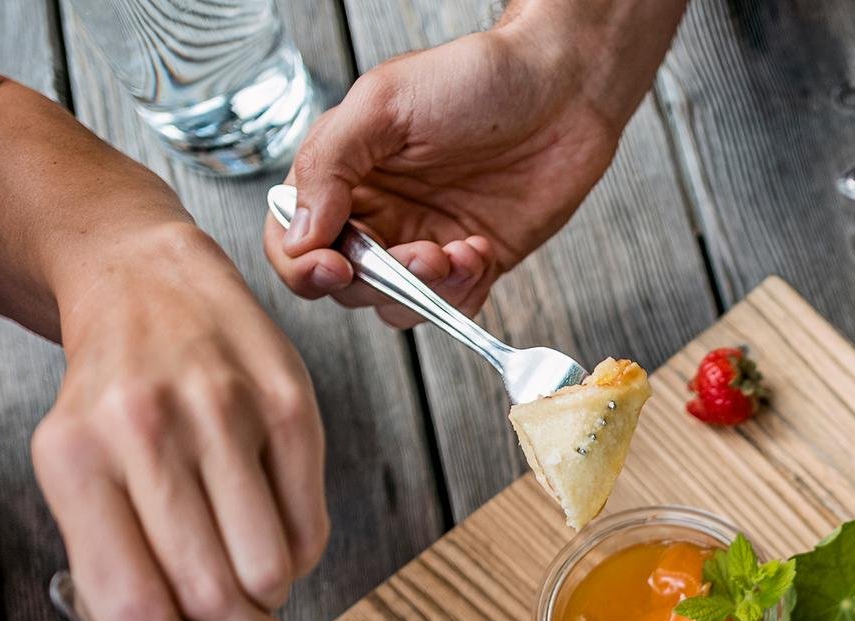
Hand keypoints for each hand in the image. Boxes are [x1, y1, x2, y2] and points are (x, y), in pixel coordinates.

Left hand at [32, 226, 327, 620]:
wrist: (144, 281)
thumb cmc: (111, 402)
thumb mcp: (82, 482)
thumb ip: (112, 579)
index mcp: (74, 460)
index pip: (131, 598)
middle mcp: (146, 430)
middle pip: (210, 592)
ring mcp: (222, 410)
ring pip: (268, 567)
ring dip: (271, 602)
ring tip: (256, 582)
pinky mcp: (288, 399)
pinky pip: (310, 525)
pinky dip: (299, 554)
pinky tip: (273, 531)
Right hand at [266, 25, 631, 321]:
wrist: (563, 90)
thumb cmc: (474, 79)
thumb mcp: (383, 104)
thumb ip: (328, 165)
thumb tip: (299, 234)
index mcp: (341, 174)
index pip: (291, 238)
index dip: (302, 265)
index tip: (333, 266)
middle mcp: (377, 212)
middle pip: (342, 283)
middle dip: (378, 280)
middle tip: (420, 252)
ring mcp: (423, 241)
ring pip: (394, 304)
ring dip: (423, 291)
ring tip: (456, 250)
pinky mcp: (471, 261)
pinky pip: (449, 306)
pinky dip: (463, 291)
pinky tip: (481, 248)